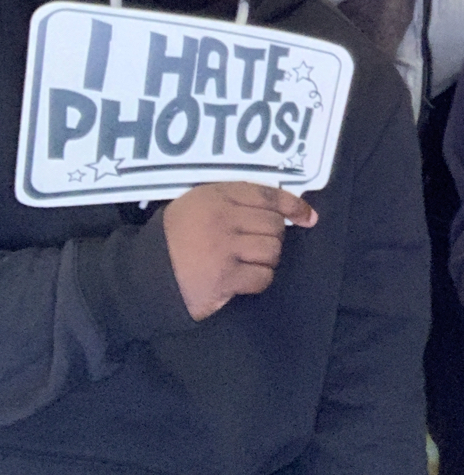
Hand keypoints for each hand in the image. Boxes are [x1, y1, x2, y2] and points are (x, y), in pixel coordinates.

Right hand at [162, 183, 317, 319]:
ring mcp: (224, 248)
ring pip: (272, 250)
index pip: (267, 195)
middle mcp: (222, 218)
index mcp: (215, 195)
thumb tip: (280, 209)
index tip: (309, 216)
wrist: (144, 275)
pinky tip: (241, 279)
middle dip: (271, 237)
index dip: (293, 205)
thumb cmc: (174, 239)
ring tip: (244, 263)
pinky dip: (258, 279)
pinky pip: (263, 276)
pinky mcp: (225, 278)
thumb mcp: (196, 205)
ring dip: (265, 260)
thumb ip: (231, 200)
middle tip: (252, 246)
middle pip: (274, 225)